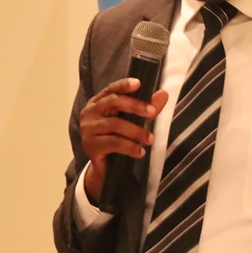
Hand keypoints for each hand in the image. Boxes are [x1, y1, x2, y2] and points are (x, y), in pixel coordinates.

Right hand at [79, 77, 168, 202]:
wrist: (104, 168)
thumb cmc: (116, 139)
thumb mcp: (131, 122)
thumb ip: (146, 108)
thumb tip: (163, 94)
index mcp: (97, 103)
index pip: (111, 89)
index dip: (124, 85)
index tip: (139, 83)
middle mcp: (89, 113)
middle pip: (113, 102)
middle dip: (135, 106)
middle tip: (153, 113)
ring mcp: (88, 129)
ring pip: (116, 124)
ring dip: (136, 132)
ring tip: (150, 139)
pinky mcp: (91, 145)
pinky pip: (114, 143)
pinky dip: (130, 147)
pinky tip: (140, 152)